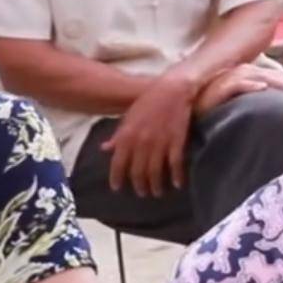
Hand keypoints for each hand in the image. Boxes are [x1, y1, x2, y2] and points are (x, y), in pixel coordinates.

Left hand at [103, 71, 197, 196]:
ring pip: (155, 172)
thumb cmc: (149, 101)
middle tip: (142, 192)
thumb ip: (118, 135)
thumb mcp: (128, 117)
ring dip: (156, 185)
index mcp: (126, 136)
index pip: (118, 164)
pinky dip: (176, 176)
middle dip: (139, 185)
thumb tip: (105, 148)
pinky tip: (177, 184)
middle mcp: (141, 143)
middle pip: (138, 172)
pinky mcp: (177, 142)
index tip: (117, 188)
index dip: (117, 178)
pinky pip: (175, 164)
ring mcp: (160, 144)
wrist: (173, 89)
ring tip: (157, 192)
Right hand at [193, 63, 282, 117]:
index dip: (280, 81)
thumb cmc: (208, 120)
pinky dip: (248, 85)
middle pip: (260, 73)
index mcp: (234, 79)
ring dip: (271, 82)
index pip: (262, 74)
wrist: (181, 126)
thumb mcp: (234, 111)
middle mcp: (227, 76)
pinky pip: (233, 84)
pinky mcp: (211, 92)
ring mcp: (219, 82)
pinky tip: (261, 88)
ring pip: (250, 75)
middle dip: (281, 82)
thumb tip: (271, 108)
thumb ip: (250, 106)